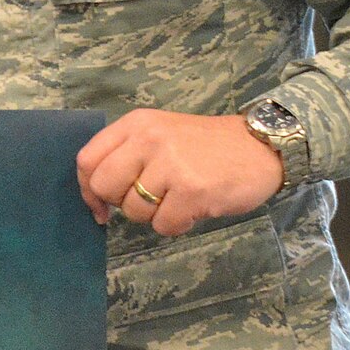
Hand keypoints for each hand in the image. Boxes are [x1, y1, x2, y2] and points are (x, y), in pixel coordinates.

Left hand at [75, 110, 282, 237]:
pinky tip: (193, 209)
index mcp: (135, 124)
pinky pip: (163, 225)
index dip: (88, 190)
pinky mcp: (192, 190)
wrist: (262, 147)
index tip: (100, 207)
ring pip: (134, 211)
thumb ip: (126, 157)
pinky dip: (176, 225)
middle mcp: (148, 139)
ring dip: (154, 215)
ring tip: (179, 199)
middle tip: (150, 200)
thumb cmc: (206, 146)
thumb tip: (96, 200)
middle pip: (105, 187)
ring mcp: (170, 164)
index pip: (87, 160)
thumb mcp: (160, 134)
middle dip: (122, 203)